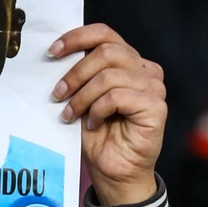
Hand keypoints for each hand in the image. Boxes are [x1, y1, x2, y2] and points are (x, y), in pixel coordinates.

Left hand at [50, 23, 166, 205]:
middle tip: (58, 94)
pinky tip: (93, 124)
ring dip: (83, 96)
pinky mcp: (156, 107)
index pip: (105, 34)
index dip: (77, 38)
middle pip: (107, 51)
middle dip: (75, 73)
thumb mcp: (81, 98)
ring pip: (110, 76)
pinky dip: (98, 110)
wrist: (113, 172)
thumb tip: (55, 54)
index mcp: (128, 62)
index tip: (52, 52)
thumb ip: (78, 74)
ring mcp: (153, 88)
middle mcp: (145, 71)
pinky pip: (117, 96)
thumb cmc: (98, 136)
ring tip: (71, 114)